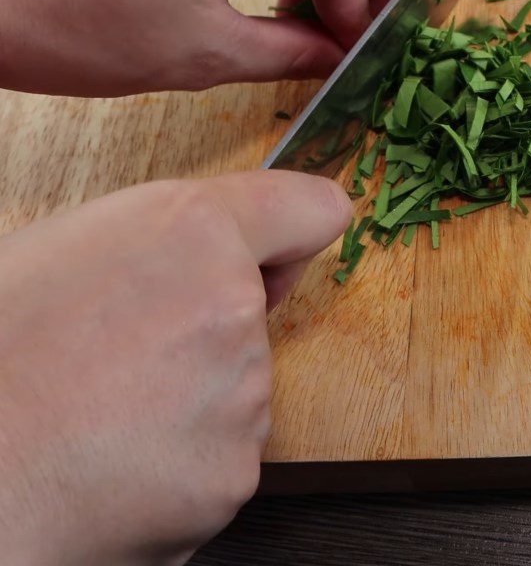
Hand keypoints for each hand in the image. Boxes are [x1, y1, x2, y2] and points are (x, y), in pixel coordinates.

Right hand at [0, 170, 350, 564]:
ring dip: (193, 395)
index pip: (310, 209)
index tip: (281, 254)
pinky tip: (119, 459)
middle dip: (209, 327)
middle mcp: (233, 306)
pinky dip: (185, 457)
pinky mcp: (234, 474)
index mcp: (191, 231)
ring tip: (106, 411)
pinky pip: (223, 451)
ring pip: (237, 385)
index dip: (295, 233)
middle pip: (255, 310)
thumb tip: (206, 254)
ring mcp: (242, 396)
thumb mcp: (67, 249)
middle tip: (126, 351)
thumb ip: (162, 240)